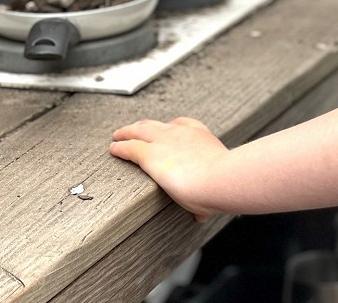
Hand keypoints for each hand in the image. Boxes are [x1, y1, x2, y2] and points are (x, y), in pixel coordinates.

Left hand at [110, 116, 228, 221]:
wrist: (221, 179)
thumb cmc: (223, 183)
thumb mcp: (214, 185)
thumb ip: (203, 200)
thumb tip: (201, 213)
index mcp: (200, 136)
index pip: (182, 124)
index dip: (170, 127)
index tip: (164, 130)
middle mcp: (181, 133)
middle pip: (156, 124)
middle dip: (143, 127)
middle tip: (134, 130)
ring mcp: (165, 141)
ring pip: (140, 130)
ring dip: (127, 132)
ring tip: (118, 135)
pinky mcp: (151, 154)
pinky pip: (130, 147)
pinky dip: (120, 147)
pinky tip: (114, 149)